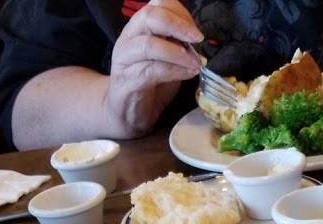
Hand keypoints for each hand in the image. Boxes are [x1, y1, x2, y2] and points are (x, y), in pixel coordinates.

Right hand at [104, 0, 202, 136]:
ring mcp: (124, 60)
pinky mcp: (126, 82)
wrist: (126, 113)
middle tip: (197, 38)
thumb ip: (179, 46)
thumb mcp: (168, 59)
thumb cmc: (149, 84)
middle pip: (149, 17)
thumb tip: (199, 40)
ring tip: (195, 63)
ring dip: (177, 53)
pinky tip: (188, 74)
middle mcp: (128, 39)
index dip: (179, 13)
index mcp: (138, 28)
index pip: (156, 4)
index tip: (196, 31)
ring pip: (149, 45)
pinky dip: (174, 71)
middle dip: (177, 25)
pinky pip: (151, 71)